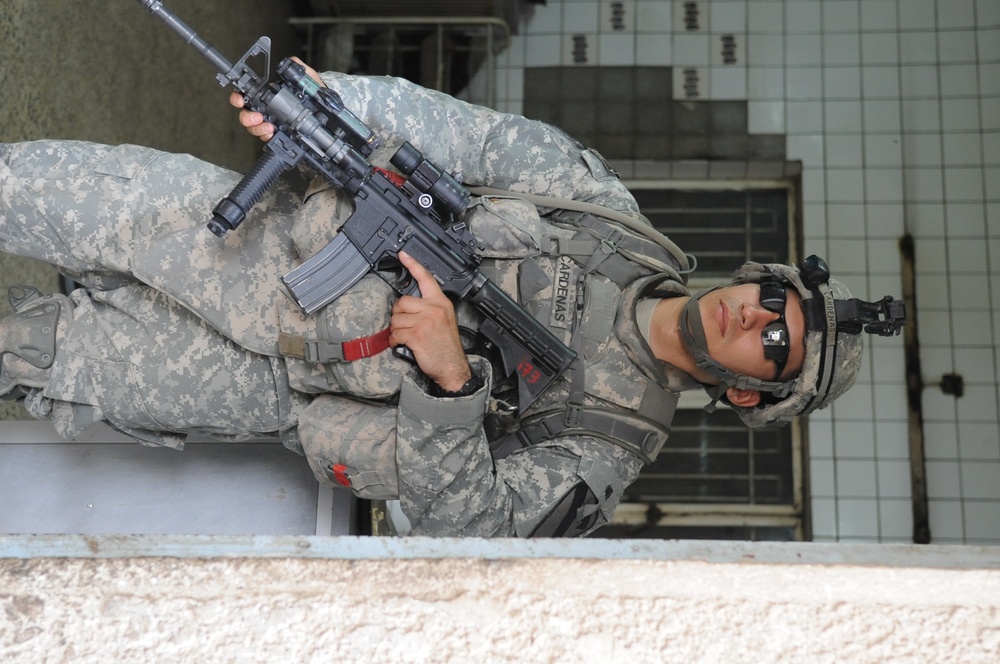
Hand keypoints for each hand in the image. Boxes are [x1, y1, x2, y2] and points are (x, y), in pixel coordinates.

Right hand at [228, 57, 323, 141]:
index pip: (245, 95)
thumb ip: (297, 68)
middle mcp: (265, 109)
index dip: (237, 97)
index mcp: (266, 95)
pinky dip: (266, 136)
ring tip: (268, 127)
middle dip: (247, 117)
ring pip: (254, 128)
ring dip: (257, 128)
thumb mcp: (306, 78)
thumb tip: (291, 61)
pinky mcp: (278, 133)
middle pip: (245, 115)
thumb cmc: (311, 94)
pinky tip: (273, 133)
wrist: (324, 110)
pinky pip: (266, 137)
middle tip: (257, 116)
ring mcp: (270, 122)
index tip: (239, 100)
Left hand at [390, 252, 472, 392]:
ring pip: (396, 319)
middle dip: (398, 315)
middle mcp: (433, 309)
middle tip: (405, 326)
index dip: (413, 265)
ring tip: (406, 337)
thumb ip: (430, 308)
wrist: (452, 367)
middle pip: (402, 302)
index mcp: (441, 303)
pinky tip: (402, 344)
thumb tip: (409, 305)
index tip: (403, 254)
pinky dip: (395, 341)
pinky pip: (395, 333)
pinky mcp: (417, 334)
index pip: (426, 278)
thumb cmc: (447, 347)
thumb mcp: (445, 320)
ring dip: (396, 331)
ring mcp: (425, 321)